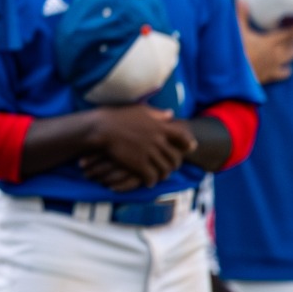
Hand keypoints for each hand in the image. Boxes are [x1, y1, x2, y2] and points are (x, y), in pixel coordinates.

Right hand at [78, 106, 196, 190]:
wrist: (103, 128)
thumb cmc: (119, 116)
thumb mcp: (141, 110)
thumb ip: (158, 114)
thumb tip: (171, 114)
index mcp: (160, 127)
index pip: (182, 137)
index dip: (188, 143)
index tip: (190, 148)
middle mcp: (158, 140)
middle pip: (175, 157)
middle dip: (175, 164)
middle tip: (171, 166)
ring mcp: (149, 153)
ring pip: (165, 169)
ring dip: (164, 174)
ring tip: (159, 176)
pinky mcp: (139, 164)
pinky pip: (151, 177)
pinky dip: (151, 181)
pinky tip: (148, 181)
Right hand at [237, 0, 292, 83]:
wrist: (231, 76)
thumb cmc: (234, 52)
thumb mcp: (236, 32)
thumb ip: (241, 15)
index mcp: (269, 42)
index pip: (289, 34)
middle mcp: (276, 55)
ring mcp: (274, 66)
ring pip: (291, 57)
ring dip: (292, 50)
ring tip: (290, 45)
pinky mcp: (270, 76)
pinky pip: (285, 73)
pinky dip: (286, 68)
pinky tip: (285, 66)